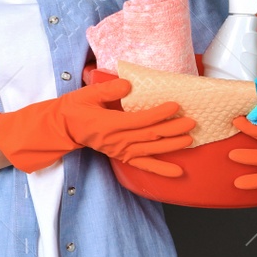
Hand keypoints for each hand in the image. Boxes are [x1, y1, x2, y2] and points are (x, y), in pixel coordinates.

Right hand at [57, 79, 195, 177]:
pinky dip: (161, 170)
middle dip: (173, 129)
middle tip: (191, 122)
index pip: (140, 120)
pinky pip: (144, 165)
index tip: (175, 105)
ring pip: (151, 149)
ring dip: (172, 145)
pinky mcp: (122, 156)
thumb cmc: (76, 108)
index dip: (159, 114)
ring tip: (190, 139)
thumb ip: (107, 89)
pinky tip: (178, 172)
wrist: (65, 127)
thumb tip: (129, 84)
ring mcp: (121, 150)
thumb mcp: (87, 94)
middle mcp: (117, 140)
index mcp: (109, 124)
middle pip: (150, 135)